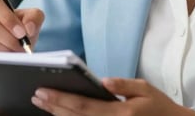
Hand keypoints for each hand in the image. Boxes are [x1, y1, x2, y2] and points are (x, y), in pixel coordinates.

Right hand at [0, 0, 43, 51]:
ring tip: (14, 52)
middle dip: (8, 38)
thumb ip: (34, 17)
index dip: (7, 18)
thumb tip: (28, 28)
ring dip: (4, 49)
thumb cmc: (18, 29)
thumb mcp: (31, 19)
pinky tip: (3, 57)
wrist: (12, 45)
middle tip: (20, 46)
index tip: (21, 32)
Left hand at [31, 77, 194, 115]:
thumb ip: (123, 85)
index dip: (61, 99)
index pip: (83, 106)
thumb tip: (103, 81)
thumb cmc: (158, 106)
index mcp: (120, 112)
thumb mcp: (144, 89)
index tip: (42, 91)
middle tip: (36, 95)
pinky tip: (60, 115)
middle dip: (54, 107)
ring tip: (42, 105)